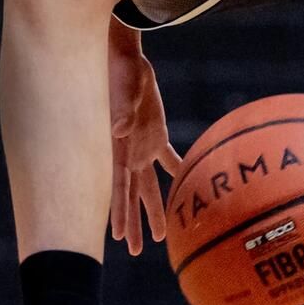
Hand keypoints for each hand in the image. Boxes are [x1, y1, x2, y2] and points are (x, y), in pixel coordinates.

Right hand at [107, 23, 181, 255]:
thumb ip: (120, 110)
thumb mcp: (121, 89)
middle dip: (132, 224)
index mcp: (118, 148)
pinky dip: (178, 172)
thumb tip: (119, 130)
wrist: (124, 53)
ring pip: (149, 186)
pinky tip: (186, 189)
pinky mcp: (154, 133)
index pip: (117, 188)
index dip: (118, 213)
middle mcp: (128, 153)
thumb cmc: (119, 69)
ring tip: (158, 237)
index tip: (117, 238)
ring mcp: (141, 145)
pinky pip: (168, 159)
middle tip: (135, 251)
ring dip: (154, 209)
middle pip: (131, 196)